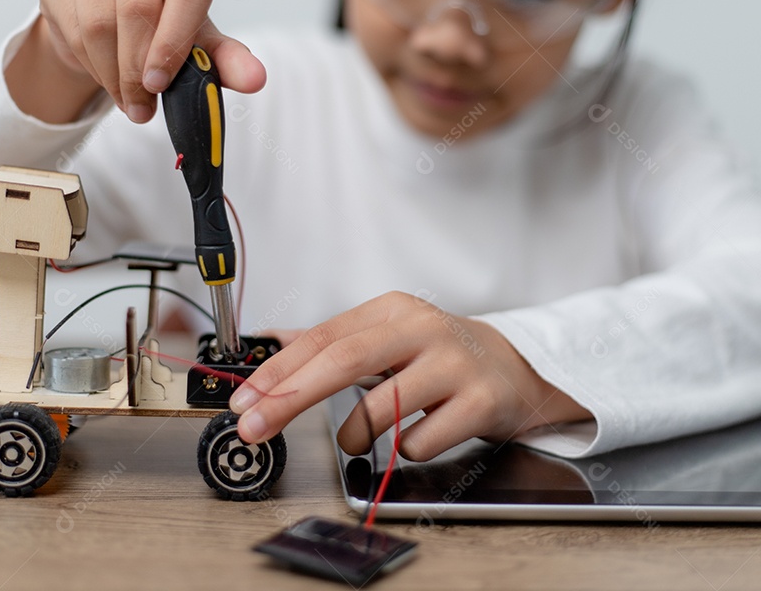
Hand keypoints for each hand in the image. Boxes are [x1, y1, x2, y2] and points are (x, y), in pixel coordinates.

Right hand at [29, 0, 265, 122]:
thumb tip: (256, 79)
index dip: (176, 41)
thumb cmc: (161, 22)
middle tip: (142, 104)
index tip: (162, 82)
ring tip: (127, 99)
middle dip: (139, 68)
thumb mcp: (197, 41)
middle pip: (138, 7)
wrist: (106, 14)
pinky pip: (72, 27)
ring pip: (100, 22)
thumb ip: (226, 59)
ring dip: (113, 73)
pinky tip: (105, 75)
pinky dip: (90, 64)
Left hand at [230, 291, 591, 460]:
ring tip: (359, 439)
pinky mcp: (481, 402)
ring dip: (354, 436)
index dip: (278, 371)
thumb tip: (269, 343)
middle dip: (290, 399)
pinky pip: (420, 442)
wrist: (515, 369)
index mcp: (393, 310)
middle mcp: (423, 329)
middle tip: (255, 428)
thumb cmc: (440, 356)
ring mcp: (455, 365)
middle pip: (344, 362)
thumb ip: (332, 341)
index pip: (323, 337)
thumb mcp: (388, 335)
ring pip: (381, 410)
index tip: (245, 401)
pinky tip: (419, 435)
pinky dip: (404, 451)